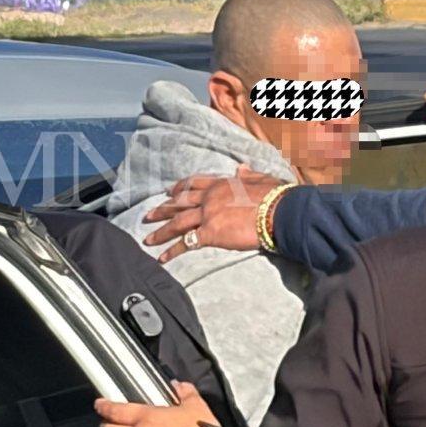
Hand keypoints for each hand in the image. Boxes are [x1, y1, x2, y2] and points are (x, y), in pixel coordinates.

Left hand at [142, 166, 283, 262]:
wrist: (278, 211)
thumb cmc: (274, 196)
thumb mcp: (260, 179)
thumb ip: (247, 175)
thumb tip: (242, 168)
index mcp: (220, 184)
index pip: (193, 184)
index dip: (179, 188)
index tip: (168, 192)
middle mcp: (209, 198)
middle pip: (179, 203)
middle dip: (162, 210)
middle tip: (147, 216)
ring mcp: (207, 215)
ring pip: (177, 223)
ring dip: (160, 232)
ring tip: (147, 240)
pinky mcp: (210, 233)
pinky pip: (186, 243)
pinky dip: (172, 251)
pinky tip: (162, 258)